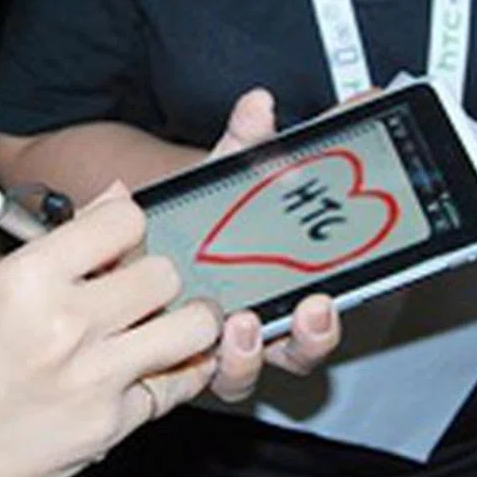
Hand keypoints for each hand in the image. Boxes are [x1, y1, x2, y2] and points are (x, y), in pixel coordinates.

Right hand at [0, 185, 221, 476]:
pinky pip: (175, 388)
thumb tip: (115, 198)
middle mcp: (69, 324)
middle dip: (156, 277)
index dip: (126, 226)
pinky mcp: (112, 425)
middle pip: (165, 273)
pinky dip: (170, 376)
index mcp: (29, 279)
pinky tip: (155, 369)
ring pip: (193, 328)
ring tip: (173, 325)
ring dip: (188, 322)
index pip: (124, 219)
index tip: (119, 242)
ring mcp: (96, 378)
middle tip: (144, 291)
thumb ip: (54, 246)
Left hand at [198, 87, 343, 400]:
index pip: (316, 324)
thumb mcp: (231, 172)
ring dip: (243, 356)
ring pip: (241, 374)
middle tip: (295, 316)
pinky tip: (167, 322)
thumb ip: (249, 140)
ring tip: (237, 326)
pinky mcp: (172, 351)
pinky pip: (180, 366)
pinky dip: (174, 346)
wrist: (156, 227)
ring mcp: (217, 344)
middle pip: (294, 357)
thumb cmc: (211, 210)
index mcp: (287, 293)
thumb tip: (260, 102)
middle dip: (302, 341)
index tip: (320, 303)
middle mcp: (261, 329)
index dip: (321, 326)